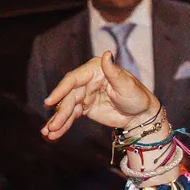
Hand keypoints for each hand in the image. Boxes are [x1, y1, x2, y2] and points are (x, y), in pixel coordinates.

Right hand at [42, 50, 158, 139]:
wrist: (141, 115)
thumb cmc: (138, 96)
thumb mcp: (127, 85)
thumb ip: (113, 71)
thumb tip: (107, 54)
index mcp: (95, 70)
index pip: (73, 79)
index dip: (60, 90)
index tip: (50, 102)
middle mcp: (87, 80)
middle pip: (68, 96)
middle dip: (59, 112)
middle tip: (51, 127)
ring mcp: (84, 94)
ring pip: (67, 107)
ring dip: (57, 120)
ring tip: (48, 134)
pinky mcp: (84, 107)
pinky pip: (71, 116)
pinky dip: (63, 125)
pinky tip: (54, 135)